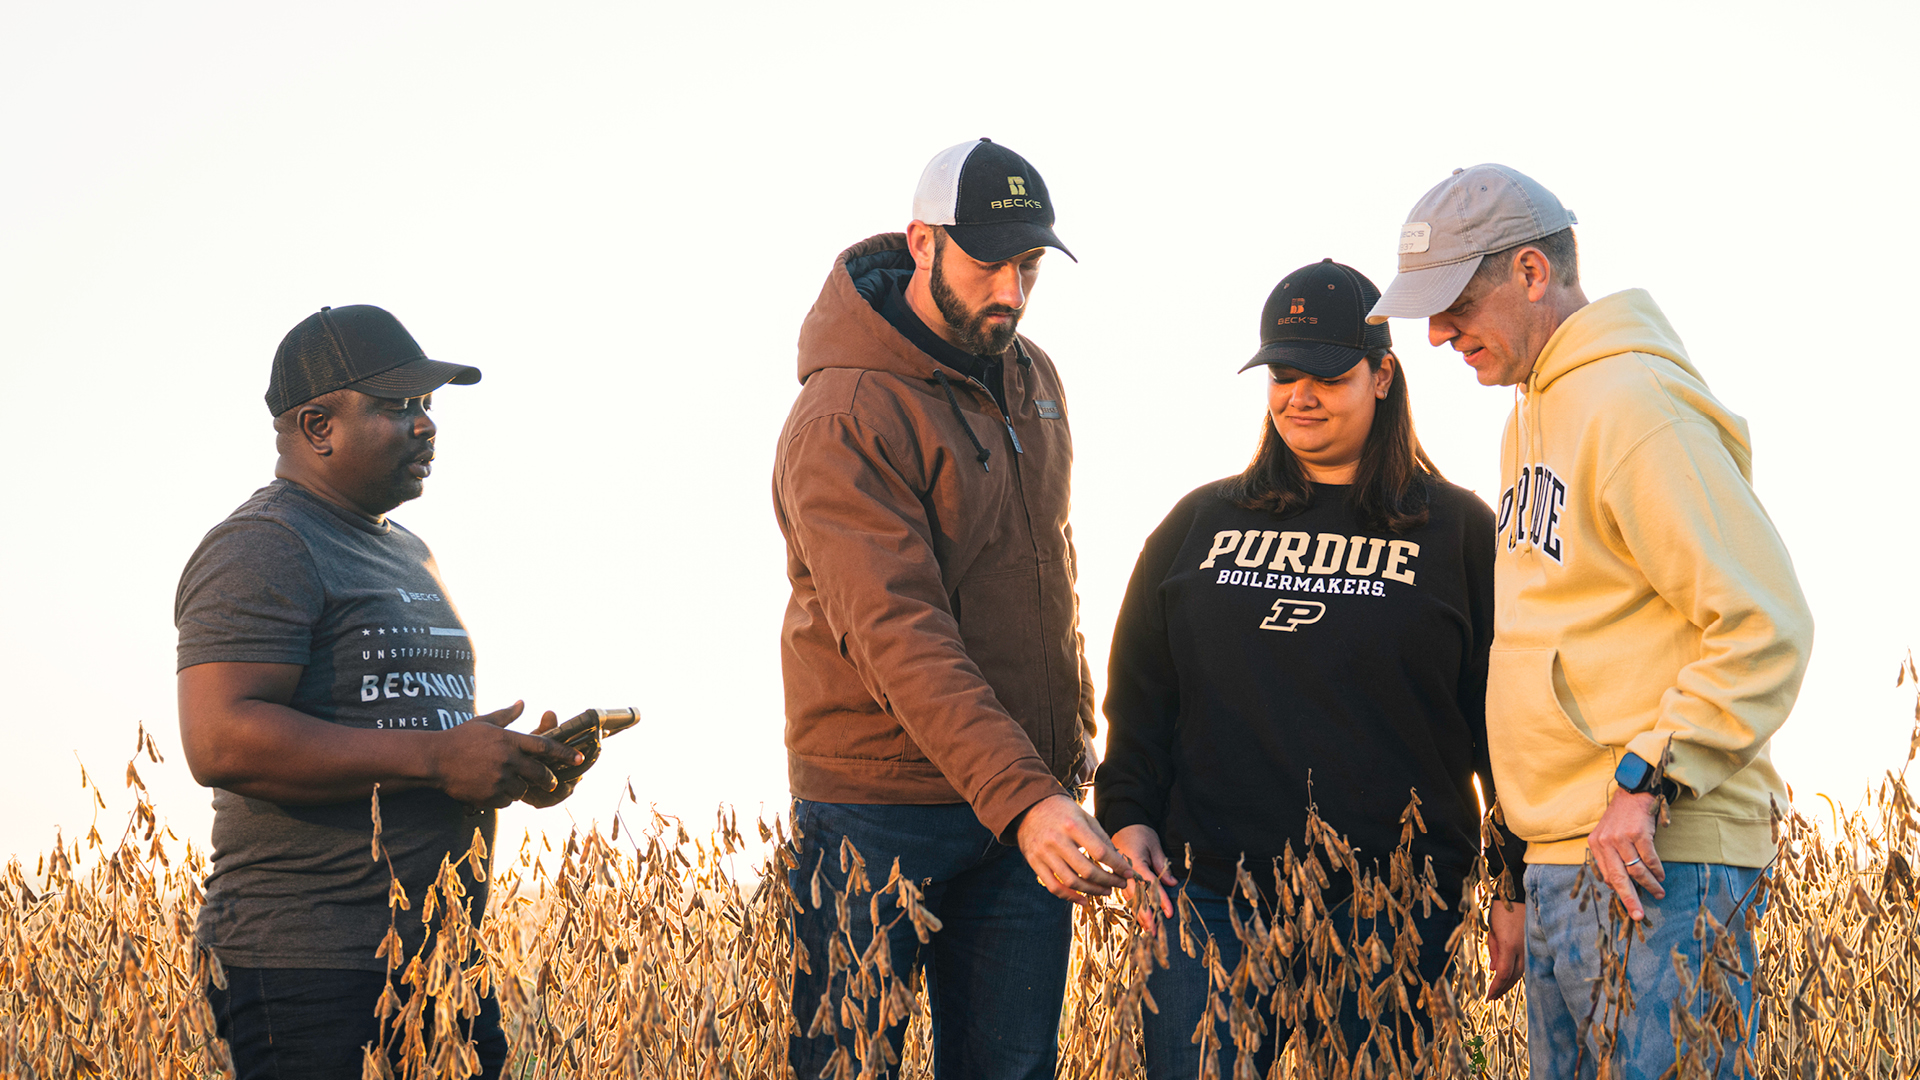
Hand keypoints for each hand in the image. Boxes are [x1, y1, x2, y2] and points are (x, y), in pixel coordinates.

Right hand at [432, 701, 581, 809]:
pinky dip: (504, 798)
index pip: (545, 746)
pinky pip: (507, 801)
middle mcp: (507, 760)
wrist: (434, 760)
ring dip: (520, 788)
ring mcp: (498, 779)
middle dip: (549, 779)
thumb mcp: (484, 722)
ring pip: (522, 789)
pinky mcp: (489, 795)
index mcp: (509, 739)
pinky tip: (492, 789)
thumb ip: (507, 715)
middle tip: (551, 782)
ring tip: (506, 781)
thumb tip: (522, 703)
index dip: (565, 753)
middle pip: (540, 773)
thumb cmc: (459, 738)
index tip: (579, 759)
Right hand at [1015, 794, 1135, 905]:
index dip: (1117, 866)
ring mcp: (1044, 853)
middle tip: (1119, 884)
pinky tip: (1084, 900)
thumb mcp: (1084, 816)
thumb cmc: (1062, 811)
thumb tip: (1118, 860)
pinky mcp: (1035, 863)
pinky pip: (1054, 887)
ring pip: (1071, 882)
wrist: (1029, 806)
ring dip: (1092, 891)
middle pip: (1087, 870)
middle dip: (1108, 881)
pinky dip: (1070, 897)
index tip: (1128, 873)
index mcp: (1072, 825)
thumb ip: (1101, 837)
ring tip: (1106, 891)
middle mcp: (1057, 840)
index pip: (1100, 852)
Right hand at [1112, 824, 1177, 929]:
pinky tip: (1138, 919)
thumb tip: (1172, 883)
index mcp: (1133, 862)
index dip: (1160, 900)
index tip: (1169, 913)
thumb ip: (1162, 864)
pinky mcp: (1117, 877)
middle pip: (1136, 896)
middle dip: (1145, 915)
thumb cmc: (1140, 832)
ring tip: (1147, 930)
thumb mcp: (1154, 844)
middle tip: (1154, 932)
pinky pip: (1124, 895)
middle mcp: (1123, 871)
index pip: (1149, 884)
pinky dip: (1132, 907)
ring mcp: (1118, 875)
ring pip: (1129, 899)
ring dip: (1138, 915)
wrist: (1123, 823)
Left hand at [1485, 897, 1524, 998]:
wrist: (1517, 894)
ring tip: (1500, 991)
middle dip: (1503, 989)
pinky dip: (1517, 973)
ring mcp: (1530, 947)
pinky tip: (1510, 978)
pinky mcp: (1532, 945)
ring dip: (1510, 983)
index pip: (1504, 973)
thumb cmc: (1500, 910)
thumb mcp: (1491, 930)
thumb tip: (1495, 971)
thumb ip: (1494, 951)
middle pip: (1514, 976)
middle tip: (1492, 998)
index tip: (1488, 997)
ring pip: (1522, 972)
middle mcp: (1523, 949)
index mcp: (1509, 945)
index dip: (1496, 987)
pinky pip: (1526, 963)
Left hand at [1587, 788, 1667, 919]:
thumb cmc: (1622, 818)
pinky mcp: (1638, 834)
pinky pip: (1649, 859)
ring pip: (1637, 870)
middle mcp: (1606, 842)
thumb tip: (1617, 886)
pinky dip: (1656, 870)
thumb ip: (1610, 858)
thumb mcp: (1608, 836)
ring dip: (1650, 884)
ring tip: (1659, 892)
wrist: (1634, 793)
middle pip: (1619, 878)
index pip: (1607, 876)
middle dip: (1630, 899)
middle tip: (1639, 915)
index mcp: (1596, 845)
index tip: (1629, 907)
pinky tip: (1660, 875)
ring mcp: (1621, 838)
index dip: (1619, 893)